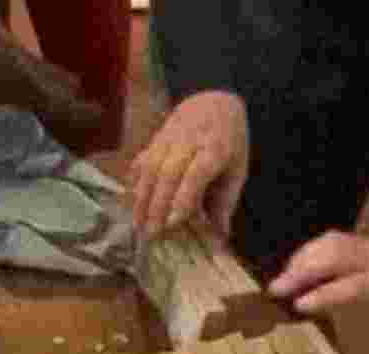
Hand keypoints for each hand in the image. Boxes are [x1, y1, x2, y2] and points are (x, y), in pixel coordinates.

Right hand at [129, 90, 249, 238]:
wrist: (215, 102)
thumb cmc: (229, 144)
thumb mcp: (237, 170)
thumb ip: (225, 202)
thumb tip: (220, 236)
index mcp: (216, 148)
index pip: (196, 174)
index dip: (183, 198)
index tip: (173, 223)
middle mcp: (190, 140)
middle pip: (168, 172)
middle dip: (158, 204)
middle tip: (152, 233)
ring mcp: (170, 136)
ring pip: (150, 167)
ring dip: (142, 198)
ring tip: (138, 224)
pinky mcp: (156, 138)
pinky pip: (141, 160)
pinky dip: (135, 183)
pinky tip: (131, 203)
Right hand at [267, 204, 368, 353]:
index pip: (354, 285)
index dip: (326, 294)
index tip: (299, 305)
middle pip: (333, 257)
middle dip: (301, 271)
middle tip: (274, 291)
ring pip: (329, 244)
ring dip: (301, 259)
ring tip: (279, 281)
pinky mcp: (364, 239)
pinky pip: (331, 241)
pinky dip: (309, 252)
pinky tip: (297, 267)